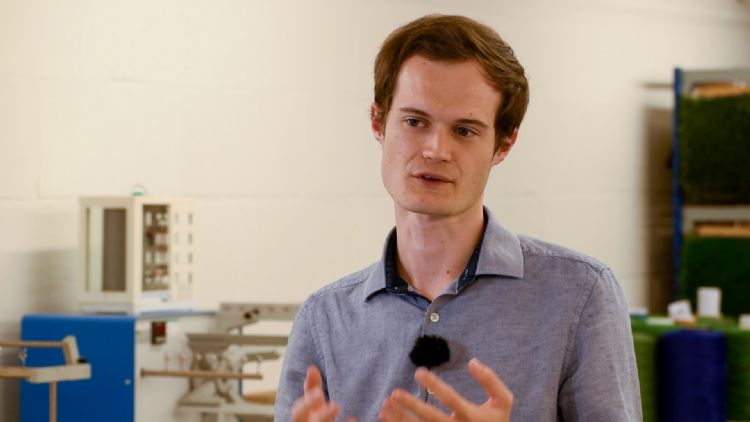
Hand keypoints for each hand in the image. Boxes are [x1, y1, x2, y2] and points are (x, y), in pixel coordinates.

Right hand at [291, 365, 355, 421]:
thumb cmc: (317, 421)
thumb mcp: (314, 408)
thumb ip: (312, 389)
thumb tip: (311, 367)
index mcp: (303, 421)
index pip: (298, 413)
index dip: (306, 404)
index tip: (318, 393)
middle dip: (322, 416)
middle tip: (336, 406)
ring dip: (330, 421)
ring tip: (353, 418)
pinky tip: (353, 420)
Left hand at [378, 358, 511, 421]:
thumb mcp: (503, 401)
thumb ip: (491, 380)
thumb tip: (472, 362)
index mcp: (471, 417)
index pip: (451, 399)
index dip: (434, 385)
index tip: (418, 371)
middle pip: (431, 419)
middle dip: (412, 406)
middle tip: (394, 393)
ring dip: (401, 418)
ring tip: (385, 405)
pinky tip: (386, 417)